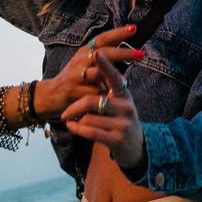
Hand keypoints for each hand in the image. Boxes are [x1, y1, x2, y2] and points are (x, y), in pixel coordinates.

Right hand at [34, 24, 143, 120]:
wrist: (51, 95)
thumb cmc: (75, 78)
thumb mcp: (86, 63)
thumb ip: (104, 57)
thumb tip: (128, 48)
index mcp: (85, 51)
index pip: (103, 38)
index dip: (118, 33)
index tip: (134, 28)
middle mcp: (81, 60)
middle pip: (103, 53)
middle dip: (123, 53)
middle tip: (141, 54)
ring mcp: (76, 76)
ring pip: (99, 74)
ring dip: (113, 77)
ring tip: (126, 82)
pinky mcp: (74, 91)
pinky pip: (94, 94)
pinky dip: (103, 97)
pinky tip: (111, 100)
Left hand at [60, 49, 144, 170]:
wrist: (137, 149)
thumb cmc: (121, 121)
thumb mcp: (120, 103)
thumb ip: (109, 87)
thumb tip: (96, 62)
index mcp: (124, 95)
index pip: (114, 77)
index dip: (105, 65)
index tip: (97, 52)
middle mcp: (126, 107)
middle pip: (92, 100)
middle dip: (74, 107)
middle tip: (64, 113)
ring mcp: (123, 124)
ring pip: (88, 118)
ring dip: (77, 121)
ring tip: (74, 122)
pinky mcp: (117, 139)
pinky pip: (91, 131)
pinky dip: (77, 129)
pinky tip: (71, 127)